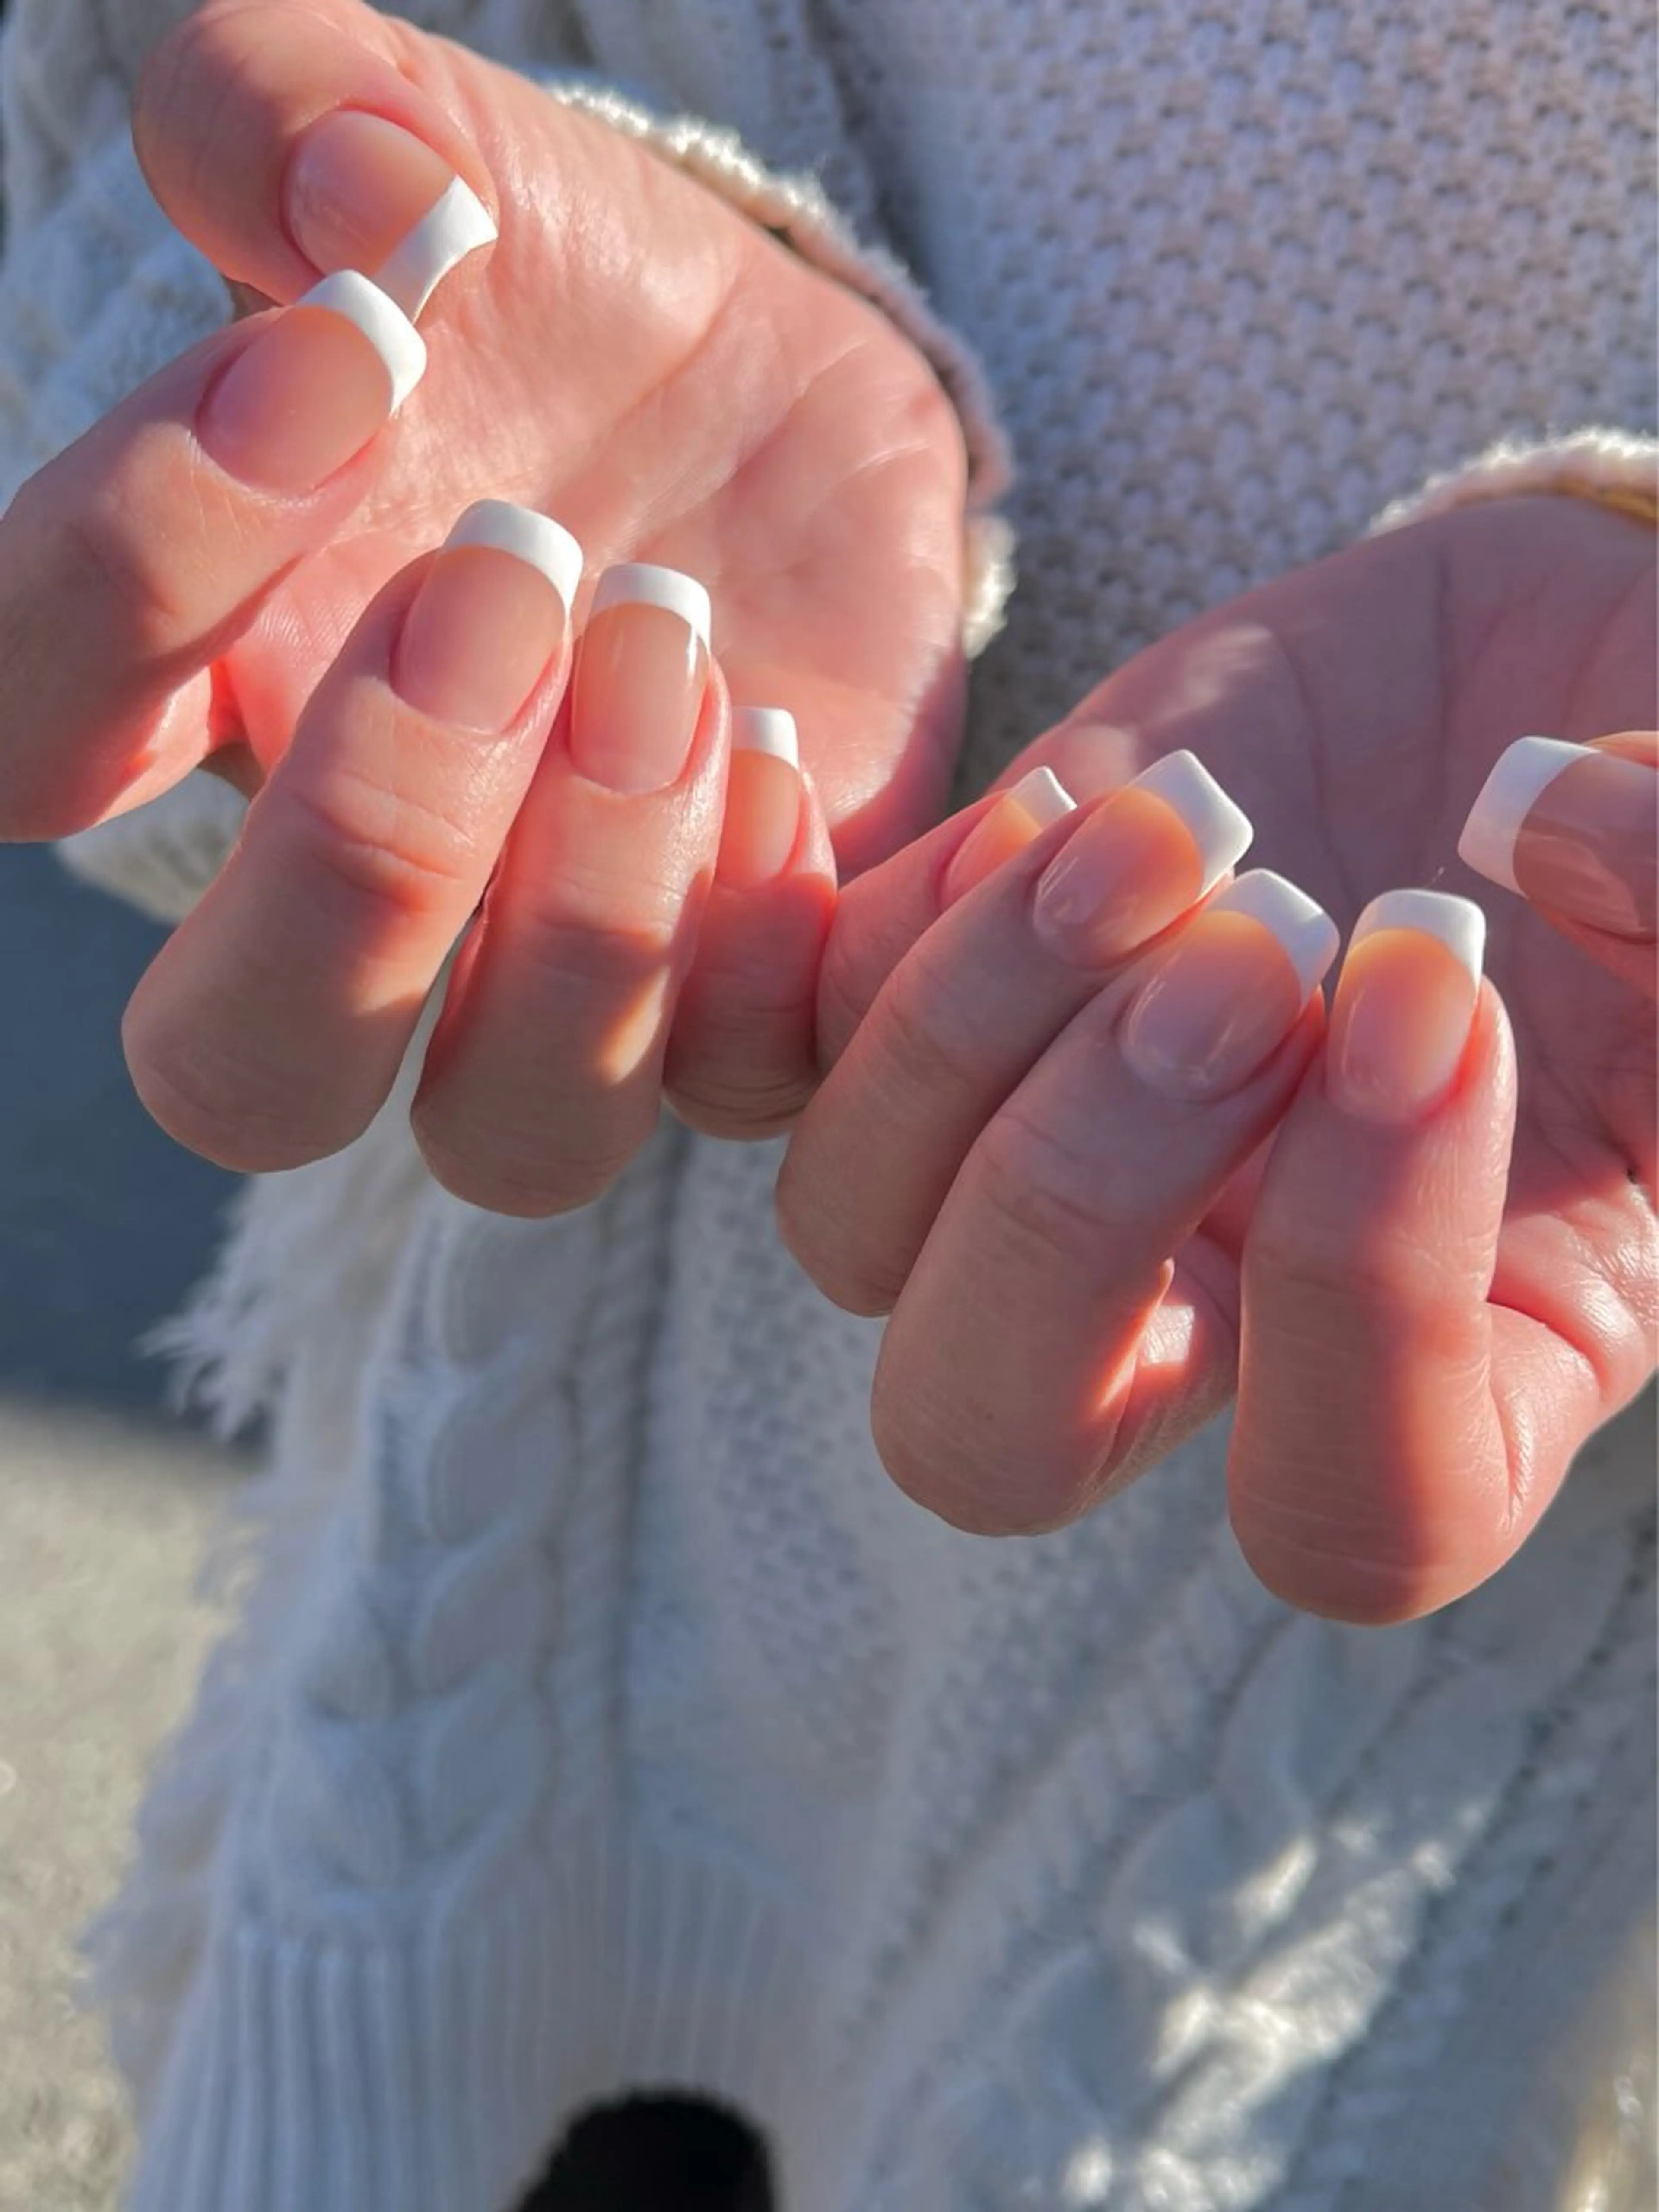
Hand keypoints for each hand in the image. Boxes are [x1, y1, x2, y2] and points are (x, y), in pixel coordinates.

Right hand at [0, 0, 967, 1203]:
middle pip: (247, 1072)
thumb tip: (340, 190)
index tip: (342, 353)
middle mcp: (357, 902)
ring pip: (515, 1132)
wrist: (759, 399)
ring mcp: (551, 978)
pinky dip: (772, 938)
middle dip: (370, 848)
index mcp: (190, 706)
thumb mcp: (411, 154)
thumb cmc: (544, 301)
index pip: (29, 743)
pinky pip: (743, 1075)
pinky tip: (794, 747)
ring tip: (673, 637)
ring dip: (594, 916)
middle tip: (510, 571)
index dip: (133, 574)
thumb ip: (291, 111)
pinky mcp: (746, 987)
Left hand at [778, 493, 1655, 1620]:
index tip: (1429, 1013)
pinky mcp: (946, 980)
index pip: (1344, 1518)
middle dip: (1073, 1199)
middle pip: (983, 1433)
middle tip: (1252, 959)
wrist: (1547, 671)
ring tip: (1169, 830)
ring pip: (849, 1220)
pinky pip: (771, 1037)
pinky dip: (839, 928)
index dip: (1361, 1302)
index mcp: (1456, 1367)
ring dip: (976, 1024)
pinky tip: (1044, 793)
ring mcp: (1045, 1148)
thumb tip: (1539, 838)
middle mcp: (1209, 1304)